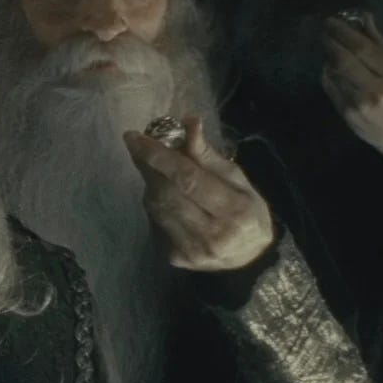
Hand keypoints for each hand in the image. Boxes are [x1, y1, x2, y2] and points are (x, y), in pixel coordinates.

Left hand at [124, 116, 275, 271]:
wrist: (247, 261)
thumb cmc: (246, 212)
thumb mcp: (239, 180)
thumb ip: (209, 156)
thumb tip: (188, 122)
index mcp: (234, 211)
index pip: (188, 178)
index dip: (159, 156)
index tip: (135, 137)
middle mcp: (211, 235)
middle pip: (166, 192)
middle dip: (148, 165)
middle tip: (140, 145)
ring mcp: (190, 250)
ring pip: (156, 207)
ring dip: (151, 182)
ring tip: (158, 169)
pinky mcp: (174, 258)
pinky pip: (155, 221)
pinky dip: (155, 203)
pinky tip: (166, 196)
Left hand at [320, 16, 382, 164]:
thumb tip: (364, 20)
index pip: (363, 48)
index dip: (344, 33)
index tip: (333, 22)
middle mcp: (376, 88)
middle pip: (345, 59)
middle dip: (331, 42)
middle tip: (324, 30)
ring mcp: (360, 103)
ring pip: (335, 73)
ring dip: (329, 57)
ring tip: (328, 46)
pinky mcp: (348, 115)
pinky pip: (332, 89)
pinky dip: (328, 75)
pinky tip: (330, 68)